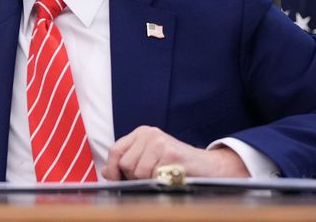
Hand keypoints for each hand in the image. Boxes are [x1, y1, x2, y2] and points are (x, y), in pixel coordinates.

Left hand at [102, 126, 249, 179]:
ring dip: (148, 181)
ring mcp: (161, 143)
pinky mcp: (172, 154)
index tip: (115, 180)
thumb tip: (106, 171)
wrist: (209, 167)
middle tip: (151, 177)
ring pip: (138, 172)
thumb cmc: (176, 164)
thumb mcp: (149, 158)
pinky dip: (161, 182)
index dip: (113, 168)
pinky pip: (154, 176)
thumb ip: (128, 161)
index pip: (115, 150)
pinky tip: (171, 177)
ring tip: (162, 176)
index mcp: (141, 133)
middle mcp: (149, 134)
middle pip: (125, 164)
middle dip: (134, 177)